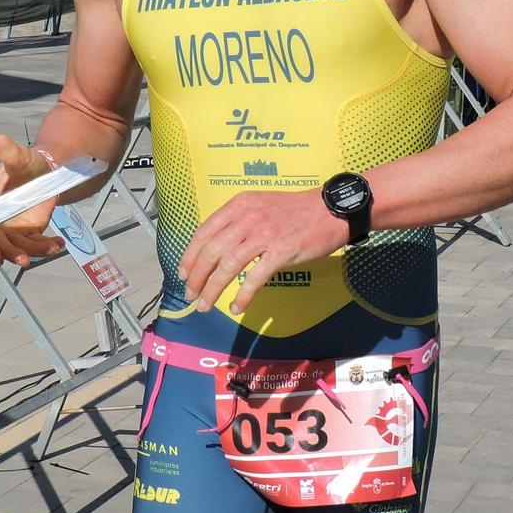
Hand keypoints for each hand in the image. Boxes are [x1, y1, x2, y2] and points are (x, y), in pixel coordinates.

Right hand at [0, 135, 65, 267]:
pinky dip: (45, 247)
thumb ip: (10, 153)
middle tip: (24, 260)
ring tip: (50, 248)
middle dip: (10, 253)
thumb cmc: (27, 163)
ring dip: (31, 252)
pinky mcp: (27, 233)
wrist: (45, 171)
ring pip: (17, 247)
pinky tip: (57, 243)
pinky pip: (33, 245)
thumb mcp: (21, 157)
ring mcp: (10, 229)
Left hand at [177, 189, 348, 314]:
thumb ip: (237, 221)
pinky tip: (236, 306)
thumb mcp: (259, 205)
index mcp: (239, 205)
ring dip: (213, 289)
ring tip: (205, 305)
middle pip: (212, 251)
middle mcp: (247, 218)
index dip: (189, 256)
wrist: (329, 210)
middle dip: (197, 277)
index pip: (204, 232)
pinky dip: (243, 295)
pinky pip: (254, 278)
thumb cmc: (294, 211)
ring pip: (228, 266)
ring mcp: (264, 234)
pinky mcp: (280, 252)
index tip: (183, 274)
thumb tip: (215, 247)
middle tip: (191, 294)